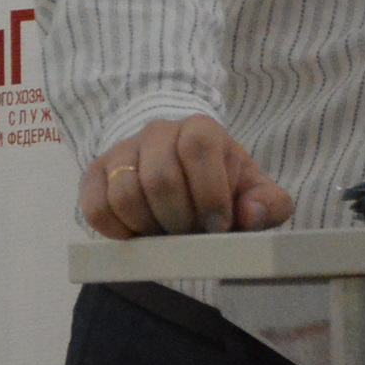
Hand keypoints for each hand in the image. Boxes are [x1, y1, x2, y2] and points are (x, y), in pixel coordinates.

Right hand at [80, 115, 295, 239]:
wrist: (180, 170)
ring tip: (166, 235)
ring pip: (125, 195)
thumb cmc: (222, 183)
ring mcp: (123, 151)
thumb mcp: (254, 191)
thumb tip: (250, 215)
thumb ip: (267, 204)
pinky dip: (116, 231)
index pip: (197, 148)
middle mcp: (158, 132)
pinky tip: (138, 235)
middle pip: (160, 179)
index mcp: (200, 129)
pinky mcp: (96, 174)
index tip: (217, 226)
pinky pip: (97, 207)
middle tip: (190, 234)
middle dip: (178, 220)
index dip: (208, 192)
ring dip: (148, 227)